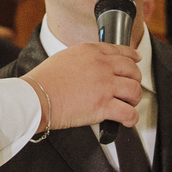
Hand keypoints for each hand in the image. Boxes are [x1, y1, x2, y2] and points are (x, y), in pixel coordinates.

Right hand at [25, 44, 141, 131]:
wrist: (36, 97)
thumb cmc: (44, 80)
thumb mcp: (65, 57)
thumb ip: (84, 58)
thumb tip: (94, 65)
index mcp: (91, 52)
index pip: (121, 50)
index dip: (132, 57)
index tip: (136, 60)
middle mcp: (101, 66)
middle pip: (132, 70)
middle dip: (134, 80)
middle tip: (129, 88)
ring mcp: (104, 86)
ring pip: (134, 91)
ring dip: (134, 99)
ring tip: (128, 104)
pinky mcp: (103, 106)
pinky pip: (128, 113)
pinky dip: (131, 119)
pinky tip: (126, 120)